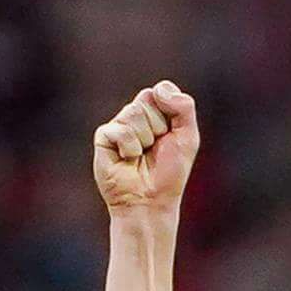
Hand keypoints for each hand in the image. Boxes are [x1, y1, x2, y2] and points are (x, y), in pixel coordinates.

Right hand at [91, 81, 199, 217]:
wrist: (151, 202)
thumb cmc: (169, 173)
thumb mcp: (187, 137)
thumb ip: (184, 107)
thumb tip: (159, 89)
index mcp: (154, 112)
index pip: (159, 92)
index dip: (168, 112)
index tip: (170, 135)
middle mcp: (134, 116)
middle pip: (146, 99)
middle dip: (158, 127)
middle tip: (155, 149)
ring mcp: (117, 126)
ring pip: (134, 113)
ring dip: (145, 139)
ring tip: (141, 156)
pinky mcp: (103, 138)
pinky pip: (120, 130)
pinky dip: (130, 147)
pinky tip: (127, 160)